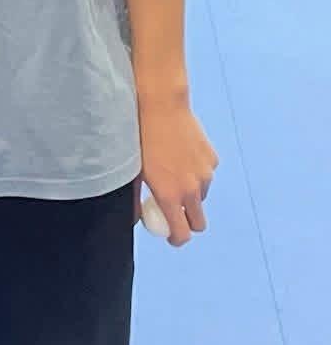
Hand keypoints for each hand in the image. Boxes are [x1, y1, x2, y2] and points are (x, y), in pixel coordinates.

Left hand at [137, 100, 217, 245]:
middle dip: (187, 223)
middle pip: (198, 223)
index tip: (169, 236)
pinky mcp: (211, 159)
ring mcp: (205, 174)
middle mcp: (192, 189)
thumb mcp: (132, 172)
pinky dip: (196, 174)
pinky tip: (180, 157)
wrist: (160, 105)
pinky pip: (206, 176)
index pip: (182, 233)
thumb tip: (135, 219)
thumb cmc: (140, 137)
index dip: (176, 239)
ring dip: (190, 196)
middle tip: (172, 212)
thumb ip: (134, 199)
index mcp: (171, 195)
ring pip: (201, 197)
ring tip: (172, 176)